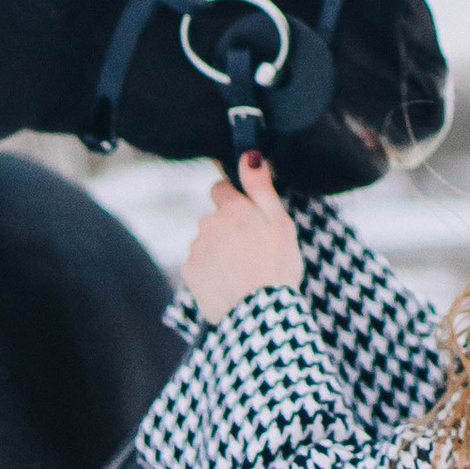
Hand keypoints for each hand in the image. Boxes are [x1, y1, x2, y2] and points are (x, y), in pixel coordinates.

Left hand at [183, 151, 303, 320]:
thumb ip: (260, 187)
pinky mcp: (189, 272)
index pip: (220, 189)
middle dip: (228, 230)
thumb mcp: (279, 222)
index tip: (247, 219)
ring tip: (243, 272)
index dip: (234, 201)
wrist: (261, 313)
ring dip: (220, 252)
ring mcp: (196, 248)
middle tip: (252, 252)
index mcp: (231, 208)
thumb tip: (249, 155)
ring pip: (207, 243)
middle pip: (215, 219)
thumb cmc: (277, 266)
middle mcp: (208, 223)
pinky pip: (200, 266)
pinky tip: (230, 284)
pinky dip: (212, 273)